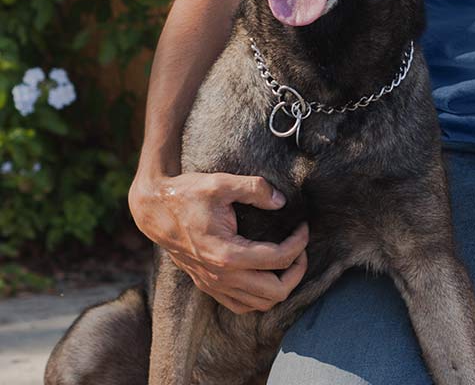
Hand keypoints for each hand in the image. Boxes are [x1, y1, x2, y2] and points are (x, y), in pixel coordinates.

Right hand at [129, 170, 307, 313]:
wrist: (155, 210)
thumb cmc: (188, 194)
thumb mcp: (222, 183)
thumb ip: (255, 189)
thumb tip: (281, 201)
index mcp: (227, 253)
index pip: (278, 259)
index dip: (299, 242)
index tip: (304, 225)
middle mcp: (221, 276)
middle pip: (275, 292)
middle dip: (297, 270)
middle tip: (301, 247)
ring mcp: (213, 285)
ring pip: (259, 305)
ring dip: (281, 285)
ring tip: (289, 260)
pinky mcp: (207, 285)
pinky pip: (241, 305)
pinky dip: (260, 295)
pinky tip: (266, 272)